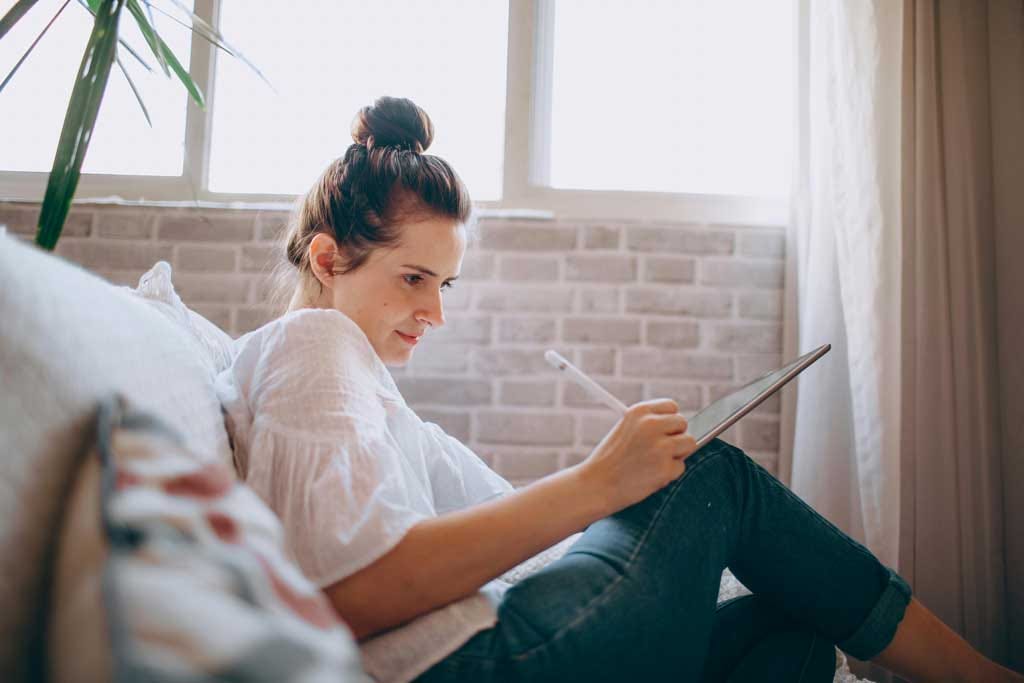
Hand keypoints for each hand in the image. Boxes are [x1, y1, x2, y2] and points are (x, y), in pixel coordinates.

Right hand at [578, 398, 697, 512]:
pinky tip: (650, 475)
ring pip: (689, 444)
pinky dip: (669, 474)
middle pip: (682, 424)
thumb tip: (678, 428)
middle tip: (659, 450)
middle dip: (675, 437)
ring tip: (654, 462)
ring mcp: (660, 446)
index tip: (664, 430)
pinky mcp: (666, 468)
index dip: (669, 420)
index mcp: (639, 411)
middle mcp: (651, 425)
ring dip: (676, 455)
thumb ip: (649, 424)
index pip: (671, 406)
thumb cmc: (609, 460)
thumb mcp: (625, 429)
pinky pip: (680, 467)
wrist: (596, 484)